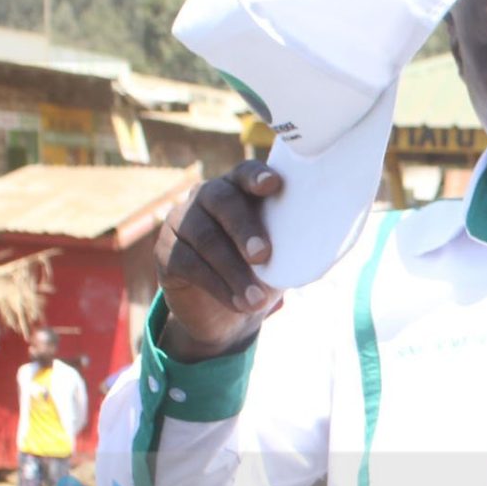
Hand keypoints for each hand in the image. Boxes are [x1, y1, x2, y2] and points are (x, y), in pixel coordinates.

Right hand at [154, 159, 284, 358]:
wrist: (224, 312)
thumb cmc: (259, 273)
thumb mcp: (280, 257)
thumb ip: (291, 243)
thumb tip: (322, 247)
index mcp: (238, 190)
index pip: (244, 173)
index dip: (256, 176)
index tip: (273, 185)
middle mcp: (206, 197)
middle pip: (222, 201)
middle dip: (245, 228)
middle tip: (263, 256)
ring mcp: (181, 222)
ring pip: (205, 238)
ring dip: (234, 271)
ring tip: (255, 300)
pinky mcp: (165, 252)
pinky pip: (189, 264)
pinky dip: (216, 286)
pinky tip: (236, 304)